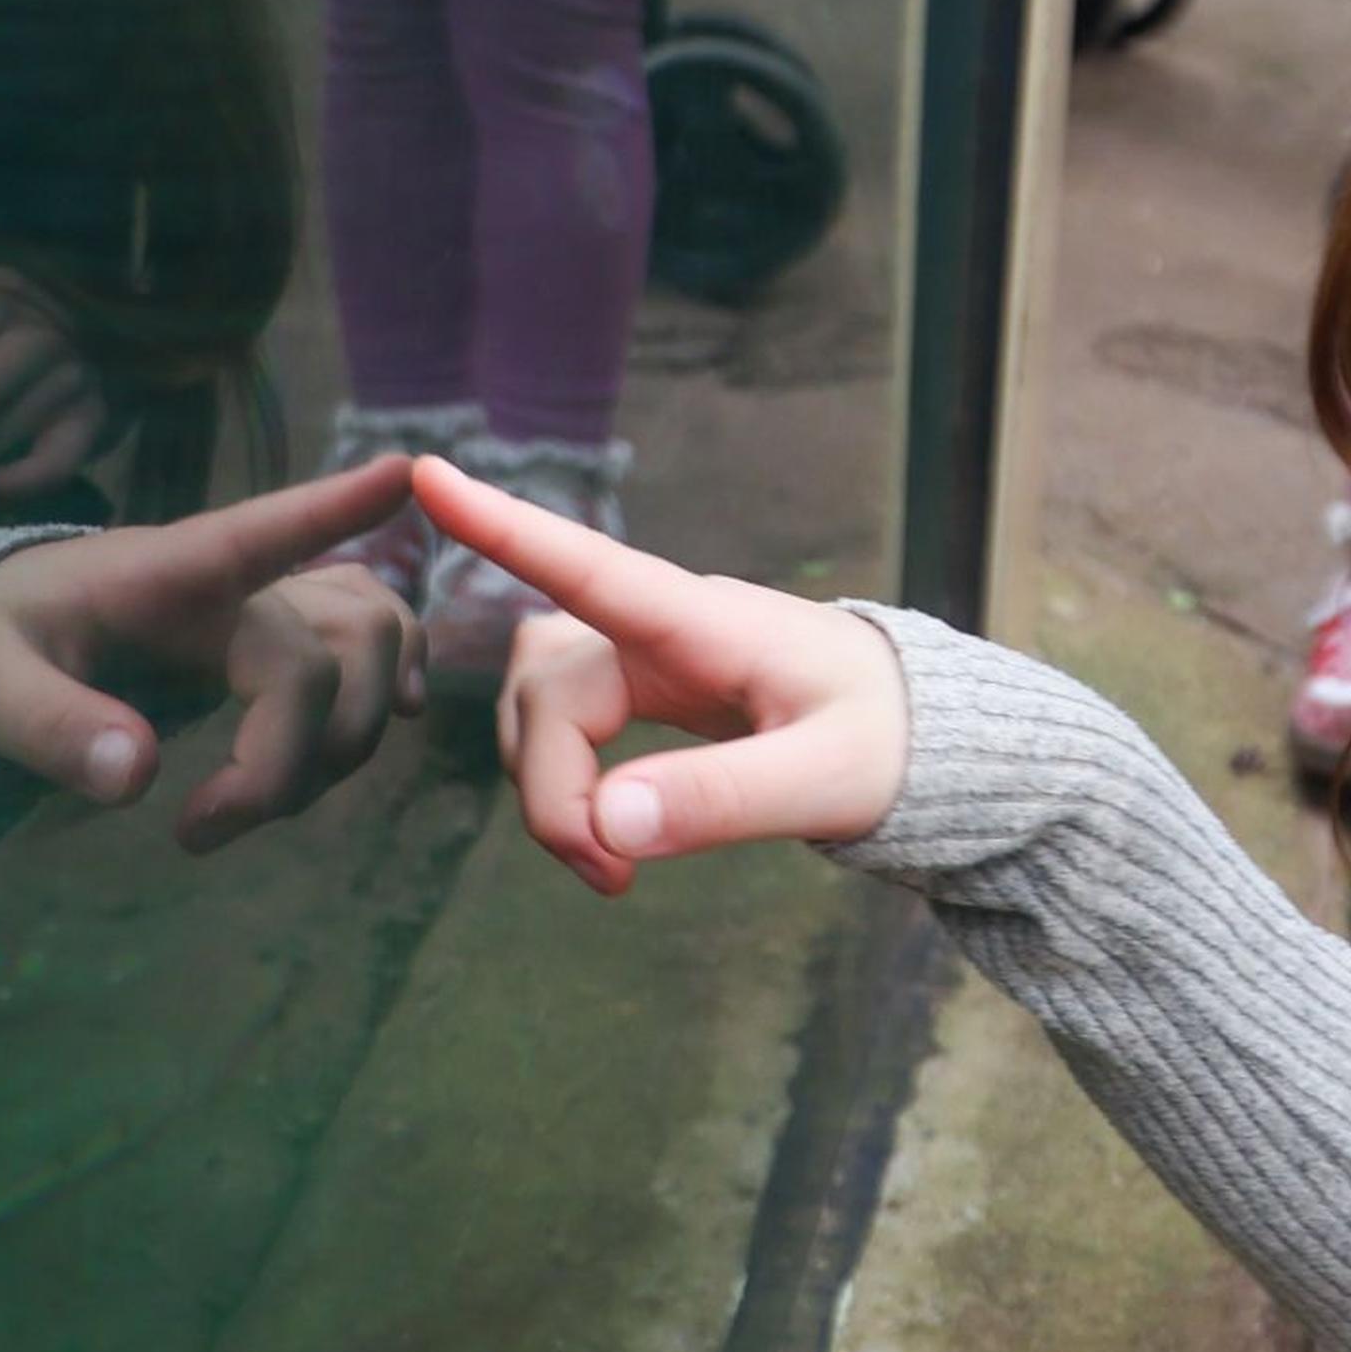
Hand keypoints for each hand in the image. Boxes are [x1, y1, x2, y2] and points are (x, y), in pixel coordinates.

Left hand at [0, 456, 426, 851]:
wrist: (4, 645)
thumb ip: (49, 725)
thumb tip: (134, 777)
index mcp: (170, 573)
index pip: (261, 532)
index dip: (335, 509)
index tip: (405, 470)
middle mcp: (242, 582)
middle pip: (335, 650)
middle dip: (297, 757)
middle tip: (201, 828)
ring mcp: (275, 604)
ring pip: (376, 647)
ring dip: (347, 741)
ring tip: (256, 804)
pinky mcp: (288, 637)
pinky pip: (380, 638)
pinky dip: (400, 674)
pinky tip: (398, 715)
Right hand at [416, 456, 908, 896]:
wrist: (924, 736)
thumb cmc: (892, 742)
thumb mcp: (830, 779)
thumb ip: (726, 798)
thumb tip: (608, 825)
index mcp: (709, 622)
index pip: (591, 567)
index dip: (505, 529)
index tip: (426, 474)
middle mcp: (664, 627)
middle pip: (548, 691)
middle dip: (551, 793)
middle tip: (611, 877)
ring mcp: (649, 657)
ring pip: (539, 706)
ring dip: (549, 790)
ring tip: (613, 869)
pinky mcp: (645, 689)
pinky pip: (562, 722)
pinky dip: (564, 785)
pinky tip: (609, 837)